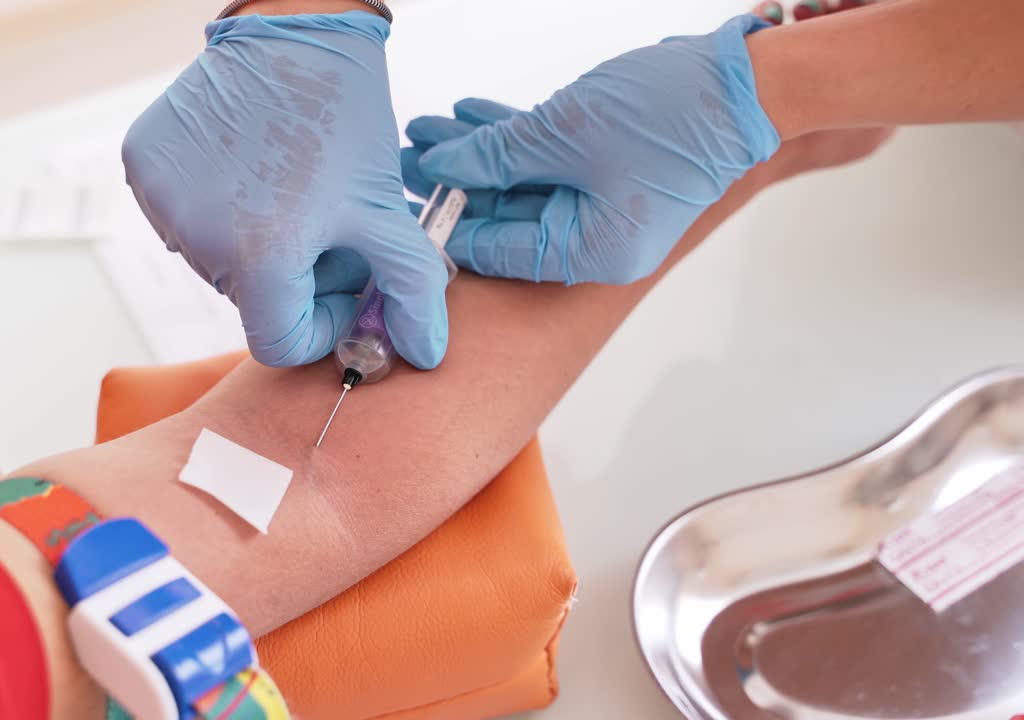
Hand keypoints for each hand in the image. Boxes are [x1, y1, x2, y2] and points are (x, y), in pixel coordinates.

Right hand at [123, 12, 448, 368]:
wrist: (295, 30)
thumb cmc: (343, 120)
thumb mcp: (383, 210)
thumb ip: (409, 291)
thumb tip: (424, 354)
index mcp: (261, 258)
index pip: (281, 344)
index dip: (323, 323)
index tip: (347, 282)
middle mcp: (199, 238)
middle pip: (253, 300)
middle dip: (298, 276)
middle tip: (330, 223)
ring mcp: (163, 200)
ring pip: (217, 260)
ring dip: (256, 242)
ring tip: (291, 189)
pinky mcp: (143, 165)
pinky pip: (183, 217)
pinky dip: (217, 207)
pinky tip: (247, 168)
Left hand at [403, 15, 780, 284]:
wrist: (746, 83)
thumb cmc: (671, 116)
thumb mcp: (565, 134)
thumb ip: (495, 155)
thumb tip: (438, 165)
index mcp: (588, 254)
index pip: (497, 248)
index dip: (443, 221)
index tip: (398, 200)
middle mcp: (594, 240)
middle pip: (504, 215)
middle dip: (452, 180)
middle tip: (398, 157)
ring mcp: (601, 204)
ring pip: (520, 181)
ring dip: (475, 152)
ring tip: (425, 127)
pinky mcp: (607, 169)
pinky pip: (546, 160)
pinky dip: (511, 137)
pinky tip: (469, 115)